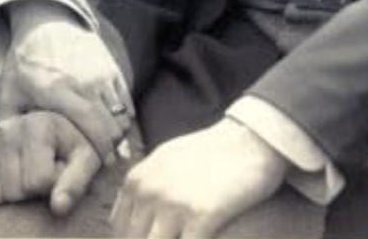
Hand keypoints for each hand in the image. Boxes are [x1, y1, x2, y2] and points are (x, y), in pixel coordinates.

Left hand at [0, 1, 133, 162]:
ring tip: (102, 153)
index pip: (90, 128)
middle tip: (97, 168)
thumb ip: (11, 128)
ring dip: (116, 140)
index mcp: (56, 89)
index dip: (96, 154)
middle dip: (107, 153)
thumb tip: (12, 162)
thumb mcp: (9, 93)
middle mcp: (85, 81)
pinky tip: (110, 134)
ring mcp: (102, 74)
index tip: (91, 171)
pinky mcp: (113, 70)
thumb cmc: (24, 62)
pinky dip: (123, 123)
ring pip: (122, 119)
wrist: (45, 20)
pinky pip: (127, 105)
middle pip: (111, 129)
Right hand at [0, 111, 102, 216]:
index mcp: (38, 123)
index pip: (38, 181)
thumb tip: (58, 207)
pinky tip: (13, 175)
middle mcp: (8, 124)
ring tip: (29, 173)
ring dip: (15, 194)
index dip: (53, 185)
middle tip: (43, 173)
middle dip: (32, 192)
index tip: (59, 168)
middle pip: (15, 189)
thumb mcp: (85, 163)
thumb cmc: (73, 149)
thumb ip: (75, 184)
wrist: (53, 132)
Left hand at [111, 119, 287, 237]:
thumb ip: (145, 185)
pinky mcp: (201, 216)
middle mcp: (148, 192)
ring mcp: (173, 205)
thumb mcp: (165, 159)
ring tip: (183, 238)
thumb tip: (129, 210)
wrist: (249, 139)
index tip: (150, 237)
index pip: (118, 228)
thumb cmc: (211, 150)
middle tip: (172, 237)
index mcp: (137, 180)